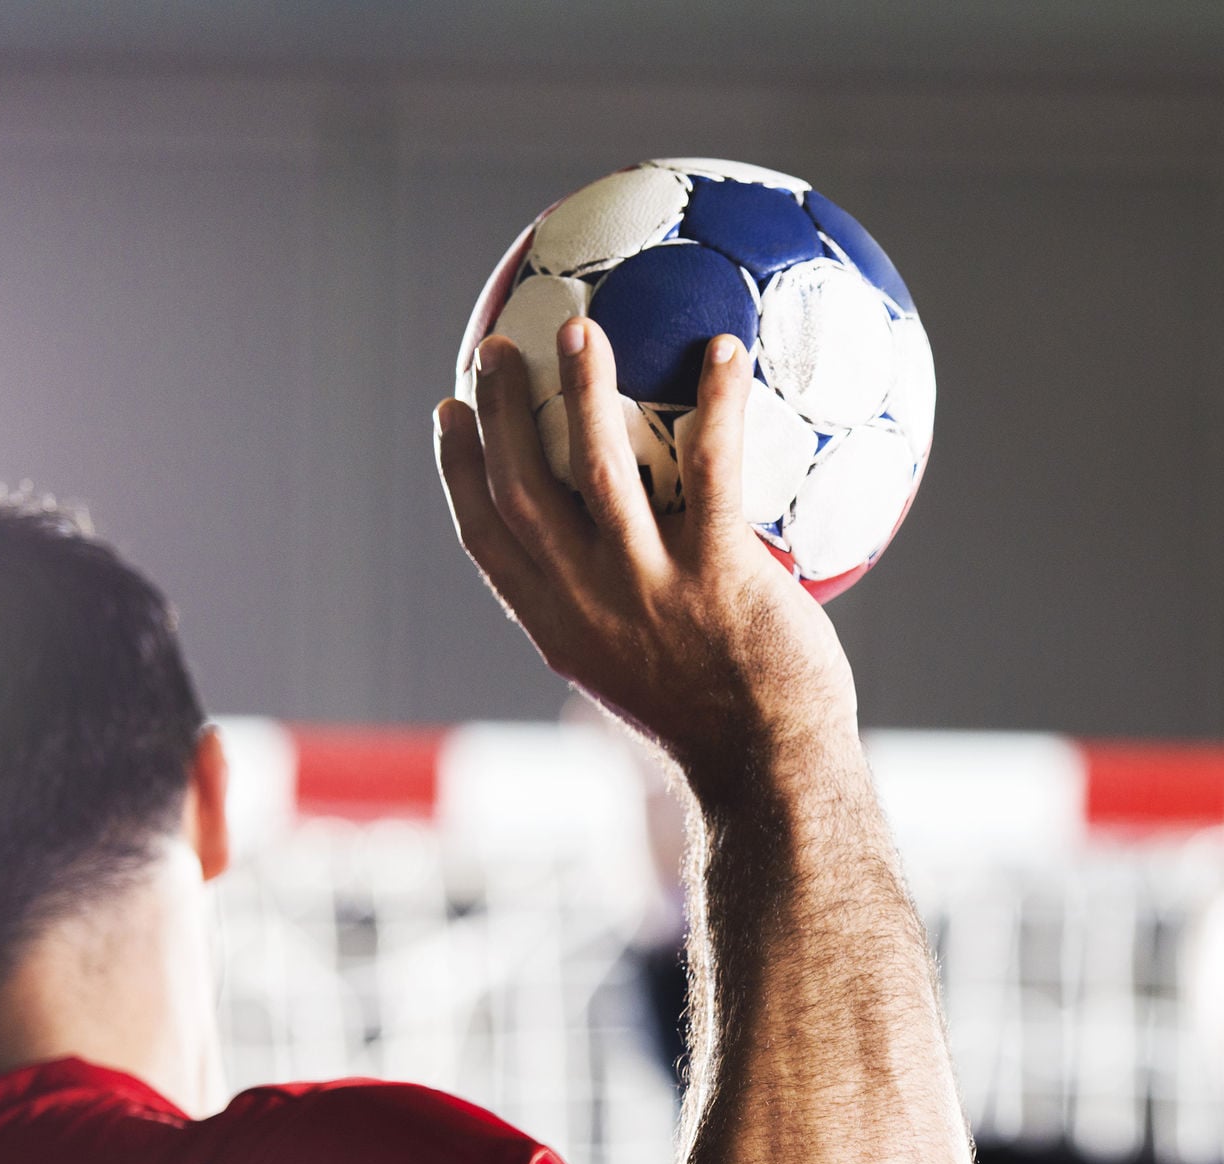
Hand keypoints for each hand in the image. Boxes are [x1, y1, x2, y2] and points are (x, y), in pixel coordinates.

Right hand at [435, 320, 858, 795]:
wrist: (773, 772)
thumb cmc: (724, 725)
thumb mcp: (643, 678)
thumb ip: (621, 616)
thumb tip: (630, 560)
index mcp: (559, 627)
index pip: (486, 538)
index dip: (459, 469)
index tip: (450, 413)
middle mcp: (587, 602)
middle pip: (519, 486)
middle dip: (500, 410)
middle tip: (498, 349)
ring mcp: (648, 587)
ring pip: (593, 464)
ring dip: (581, 388)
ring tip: (580, 329)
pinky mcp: (717, 573)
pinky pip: (712, 466)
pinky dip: (716, 401)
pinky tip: (724, 349)